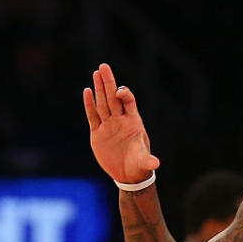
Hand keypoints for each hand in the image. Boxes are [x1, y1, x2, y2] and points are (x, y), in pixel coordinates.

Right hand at [83, 63, 159, 184]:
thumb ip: (148, 161)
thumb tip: (155, 164)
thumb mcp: (144, 163)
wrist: (128, 175)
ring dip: (98, 89)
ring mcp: (108, 126)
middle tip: (103, 66)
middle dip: (108, 82)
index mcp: (133, 122)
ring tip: (96, 73)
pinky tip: (87, 91)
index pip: (128, 102)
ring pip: (102, 103)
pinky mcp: (97, 133)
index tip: (119, 92)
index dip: (124, 94)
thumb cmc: (139, 165)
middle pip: (113, 97)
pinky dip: (90, 105)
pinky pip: (93, 116)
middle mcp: (120, 121)